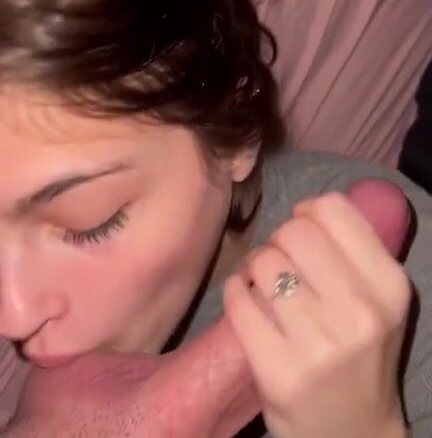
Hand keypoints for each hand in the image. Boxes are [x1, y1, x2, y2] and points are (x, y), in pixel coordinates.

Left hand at [223, 192, 410, 437]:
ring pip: (263, 262)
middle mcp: (360, 312)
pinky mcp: (278, 371)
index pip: (333, 209)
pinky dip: (235, 293)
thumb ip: (352, 251)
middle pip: (294, 231)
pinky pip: (237, 299)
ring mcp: (318, 345)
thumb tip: (302, 209)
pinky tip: (247, 304)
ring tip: (265, 288)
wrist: (353, 432)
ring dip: (256, 268)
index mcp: (389, 286)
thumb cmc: (361, 353)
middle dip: (279, 240)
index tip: (301, 231)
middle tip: (282, 263)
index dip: (307, 211)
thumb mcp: (379, 301)